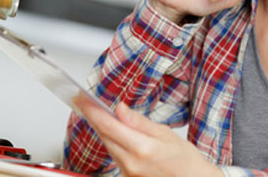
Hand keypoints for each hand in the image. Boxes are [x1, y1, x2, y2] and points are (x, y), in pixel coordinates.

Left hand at [74, 95, 223, 176]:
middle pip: (104, 136)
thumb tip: (119, 109)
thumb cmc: (185, 160)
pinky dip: (112, 142)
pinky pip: (115, 156)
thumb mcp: (165, 133)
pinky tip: (114, 133)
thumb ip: (138, 121)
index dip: (92, 110)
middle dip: (94, 117)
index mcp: (142, 148)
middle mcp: (131, 163)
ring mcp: (128, 173)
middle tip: (86, 101)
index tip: (81, 99)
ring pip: (107, 146)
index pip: (108, 125)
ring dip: (103, 129)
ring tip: (99, 113)